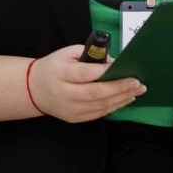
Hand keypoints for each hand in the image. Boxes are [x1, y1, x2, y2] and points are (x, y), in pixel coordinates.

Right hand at [27, 45, 145, 122]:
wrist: (33, 89)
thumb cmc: (53, 67)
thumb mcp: (67, 53)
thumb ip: (89, 55)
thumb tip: (113, 62)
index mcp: (60, 73)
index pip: (85, 73)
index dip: (104, 71)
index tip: (124, 68)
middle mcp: (64, 93)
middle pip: (95, 93)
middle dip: (119, 88)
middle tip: (138, 83)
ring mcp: (69, 108)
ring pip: (99, 106)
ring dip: (121, 99)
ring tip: (136, 91)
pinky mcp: (73, 118)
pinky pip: (97, 114)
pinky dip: (113, 107)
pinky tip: (125, 99)